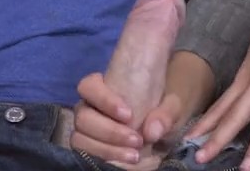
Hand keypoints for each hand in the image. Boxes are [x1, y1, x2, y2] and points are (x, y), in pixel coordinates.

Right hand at [71, 73, 187, 170]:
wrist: (156, 131)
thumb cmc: (157, 110)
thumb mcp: (170, 107)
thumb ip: (166, 114)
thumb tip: (151, 131)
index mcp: (101, 89)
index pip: (88, 86)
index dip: (104, 100)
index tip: (129, 114)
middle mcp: (87, 108)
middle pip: (83, 117)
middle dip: (110, 131)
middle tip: (137, 141)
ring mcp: (84, 130)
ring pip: (79, 139)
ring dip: (106, 150)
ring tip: (134, 156)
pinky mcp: (87, 148)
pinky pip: (84, 155)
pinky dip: (103, 160)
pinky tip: (124, 165)